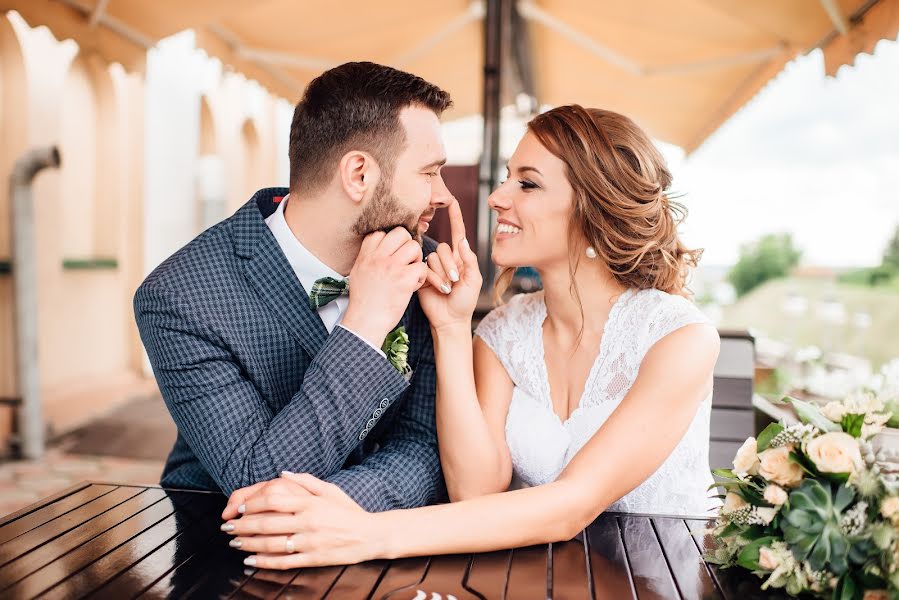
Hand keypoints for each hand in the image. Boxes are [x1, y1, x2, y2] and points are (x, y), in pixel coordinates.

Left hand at [222, 472, 383, 568]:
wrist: (371, 535)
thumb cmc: (349, 512)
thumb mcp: (331, 490)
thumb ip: (307, 481)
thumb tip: (283, 472)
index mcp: (311, 503)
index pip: (273, 500)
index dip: (252, 504)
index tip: (239, 507)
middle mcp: (308, 521)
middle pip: (267, 523)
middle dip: (242, 525)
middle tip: (227, 526)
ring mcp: (310, 542)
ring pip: (271, 544)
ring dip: (248, 543)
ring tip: (234, 541)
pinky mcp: (312, 559)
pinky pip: (282, 562)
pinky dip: (263, 562)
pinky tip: (250, 559)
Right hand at [342, 227, 428, 346]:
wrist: (365, 321)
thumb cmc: (363, 301)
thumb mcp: (358, 273)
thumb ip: (368, 258)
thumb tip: (378, 247)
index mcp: (366, 255)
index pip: (382, 233)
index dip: (391, 241)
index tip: (392, 254)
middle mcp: (379, 257)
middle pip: (401, 233)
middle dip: (408, 244)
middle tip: (407, 261)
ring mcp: (392, 267)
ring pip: (414, 246)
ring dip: (417, 259)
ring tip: (412, 272)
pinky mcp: (405, 279)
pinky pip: (422, 266)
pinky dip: (422, 276)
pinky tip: (414, 285)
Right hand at [418, 198, 480, 330]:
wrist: (450, 320)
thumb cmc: (465, 301)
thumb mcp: (474, 280)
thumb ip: (469, 259)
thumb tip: (462, 240)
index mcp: (460, 258)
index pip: (457, 233)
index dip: (455, 218)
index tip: (451, 201)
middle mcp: (445, 259)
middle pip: (443, 248)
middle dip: (450, 265)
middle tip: (455, 282)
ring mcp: (432, 267)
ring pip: (433, 258)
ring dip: (441, 274)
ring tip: (446, 289)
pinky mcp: (421, 276)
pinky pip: (424, 268)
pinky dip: (432, 279)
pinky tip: (437, 289)